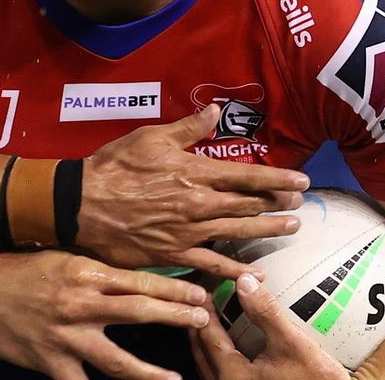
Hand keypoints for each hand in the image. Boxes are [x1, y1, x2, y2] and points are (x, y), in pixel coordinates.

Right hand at [0, 250, 210, 379]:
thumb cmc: (20, 267)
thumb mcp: (62, 256)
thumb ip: (98, 268)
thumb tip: (138, 276)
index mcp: (85, 273)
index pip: (140, 281)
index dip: (174, 289)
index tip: (202, 294)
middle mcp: (79, 304)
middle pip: (138, 312)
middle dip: (175, 318)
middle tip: (205, 322)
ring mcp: (65, 337)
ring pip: (117, 360)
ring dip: (150, 373)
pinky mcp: (49, 363)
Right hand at [78, 105, 308, 272]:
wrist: (83, 204)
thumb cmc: (114, 167)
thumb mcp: (150, 138)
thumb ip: (187, 128)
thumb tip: (215, 110)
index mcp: (194, 172)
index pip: (246, 175)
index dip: (277, 178)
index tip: (302, 180)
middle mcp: (198, 203)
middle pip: (248, 204)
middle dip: (278, 202)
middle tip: (300, 203)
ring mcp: (188, 231)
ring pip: (238, 232)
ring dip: (267, 230)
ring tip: (291, 228)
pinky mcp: (174, 252)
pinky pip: (212, 264)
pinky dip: (235, 270)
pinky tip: (254, 274)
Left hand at [190, 274, 348, 379]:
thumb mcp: (293, 344)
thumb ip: (266, 313)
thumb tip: (244, 281)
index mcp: (231, 375)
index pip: (206, 337)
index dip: (204, 312)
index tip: (204, 291)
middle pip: (201, 353)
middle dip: (200, 326)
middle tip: (203, 303)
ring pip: (209, 367)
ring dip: (208, 344)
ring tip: (213, 323)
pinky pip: (222, 375)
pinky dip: (220, 358)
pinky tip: (231, 349)